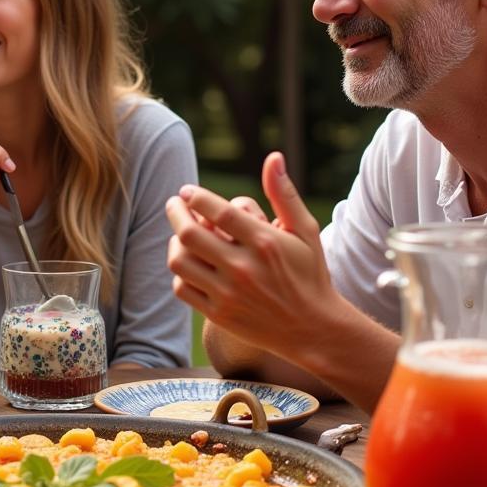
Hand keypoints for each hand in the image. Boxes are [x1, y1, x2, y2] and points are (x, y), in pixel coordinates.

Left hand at [165, 152, 337, 358]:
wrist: (313, 329)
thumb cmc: (309, 273)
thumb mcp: (305, 231)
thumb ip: (284, 194)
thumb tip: (273, 157)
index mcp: (265, 243)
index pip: (219, 212)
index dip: (196, 197)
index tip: (187, 191)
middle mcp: (244, 268)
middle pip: (191, 233)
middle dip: (175, 212)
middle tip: (174, 204)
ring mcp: (229, 294)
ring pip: (180, 261)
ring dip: (174, 243)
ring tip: (180, 234)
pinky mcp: (219, 314)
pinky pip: (182, 288)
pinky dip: (180, 273)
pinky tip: (189, 263)